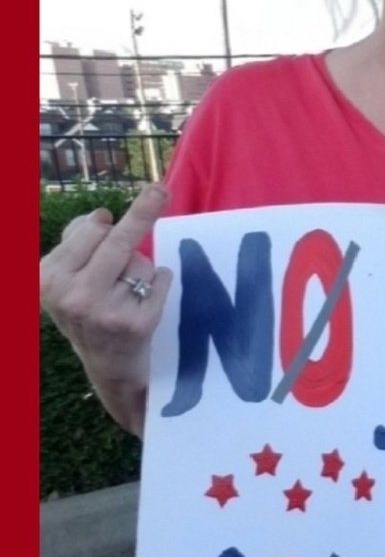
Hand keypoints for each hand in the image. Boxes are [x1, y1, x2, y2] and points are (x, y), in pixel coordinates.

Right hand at [39, 184, 172, 435]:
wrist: (107, 366)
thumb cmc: (88, 309)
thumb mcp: (67, 277)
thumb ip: (78, 240)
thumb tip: (101, 217)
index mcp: (49, 279)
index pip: (90, 230)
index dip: (110, 218)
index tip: (142, 190)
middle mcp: (73, 296)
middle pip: (117, 239)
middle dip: (139, 220)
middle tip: (160, 190)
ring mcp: (105, 312)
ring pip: (141, 261)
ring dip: (143, 266)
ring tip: (128, 290)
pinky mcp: (137, 324)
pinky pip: (162, 279)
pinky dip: (163, 281)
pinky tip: (148, 298)